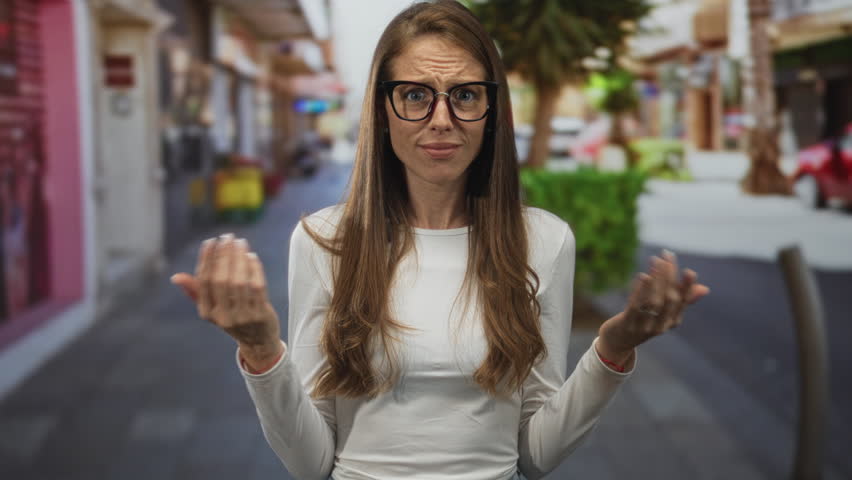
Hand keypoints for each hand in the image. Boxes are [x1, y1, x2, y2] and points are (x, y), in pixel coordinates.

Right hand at [170, 234, 282, 366]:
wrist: (258, 342)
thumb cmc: (233, 317)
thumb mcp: (213, 309)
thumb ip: (196, 292)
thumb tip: (176, 277)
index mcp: (207, 312)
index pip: (204, 281)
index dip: (207, 259)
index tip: (211, 241)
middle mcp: (223, 316)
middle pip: (221, 280)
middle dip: (224, 255)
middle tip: (227, 237)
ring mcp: (243, 316)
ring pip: (239, 282)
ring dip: (239, 259)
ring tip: (240, 243)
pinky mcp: (260, 314)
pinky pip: (257, 287)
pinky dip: (254, 269)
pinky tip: (251, 256)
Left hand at [597, 249, 710, 361]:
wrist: (618, 342)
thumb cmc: (643, 322)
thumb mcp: (662, 313)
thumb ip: (681, 300)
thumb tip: (705, 289)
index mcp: (672, 321)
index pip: (683, 302)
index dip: (687, 287)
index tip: (690, 272)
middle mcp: (661, 326)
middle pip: (669, 299)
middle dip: (669, 276)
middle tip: (666, 256)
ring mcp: (644, 326)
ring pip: (654, 301)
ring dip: (656, 279)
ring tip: (656, 261)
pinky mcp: (627, 324)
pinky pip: (636, 306)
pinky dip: (640, 290)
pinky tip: (643, 276)